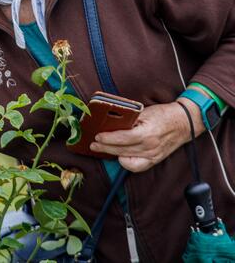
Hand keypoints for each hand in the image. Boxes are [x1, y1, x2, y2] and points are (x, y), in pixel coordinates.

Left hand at [89, 100, 203, 171]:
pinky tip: (118, 156)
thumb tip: (109, 121)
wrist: (184, 123)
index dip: (108, 138)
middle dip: (105, 147)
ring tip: (101, 148)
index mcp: (148, 133)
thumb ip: (128, 118)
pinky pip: (136, 167)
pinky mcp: (154, 160)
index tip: (98, 136)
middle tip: (93, 144)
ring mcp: (153, 156)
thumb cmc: (163, 115)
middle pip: (122, 150)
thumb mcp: (144, 112)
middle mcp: (150, 147)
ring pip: (126, 158)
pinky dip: (125, 163)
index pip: (123, 138)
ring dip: (111, 154)